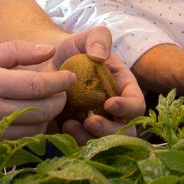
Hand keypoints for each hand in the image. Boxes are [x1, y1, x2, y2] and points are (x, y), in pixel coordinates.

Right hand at [0, 40, 75, 144]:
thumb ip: (14, 51)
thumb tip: (49, 50)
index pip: (35, 86)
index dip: (59, 82)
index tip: (70, 77)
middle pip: (40, 112)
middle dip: (59, 101)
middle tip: (62, 92)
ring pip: (34, 132)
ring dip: (47, 119)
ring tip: (44, 104)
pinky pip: (20, 145)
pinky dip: (31, 133)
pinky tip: (28, 121)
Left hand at [50, 26, 146, 141]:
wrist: (46, 64)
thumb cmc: (72, 50)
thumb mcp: (85, 37)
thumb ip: (98, 38)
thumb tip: (99, 56)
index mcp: (123, 88)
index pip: (136, 104)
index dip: (127, 108)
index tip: (109, 103)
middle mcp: (114, 110)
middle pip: (125, 131)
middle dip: (110, 130)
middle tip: (89, 121)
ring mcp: (97, 123)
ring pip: (105, 142)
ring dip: (90, 138)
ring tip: (70, 124)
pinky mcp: (79, 132)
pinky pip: (83, 145)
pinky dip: (74, 140)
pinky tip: (62, 126)